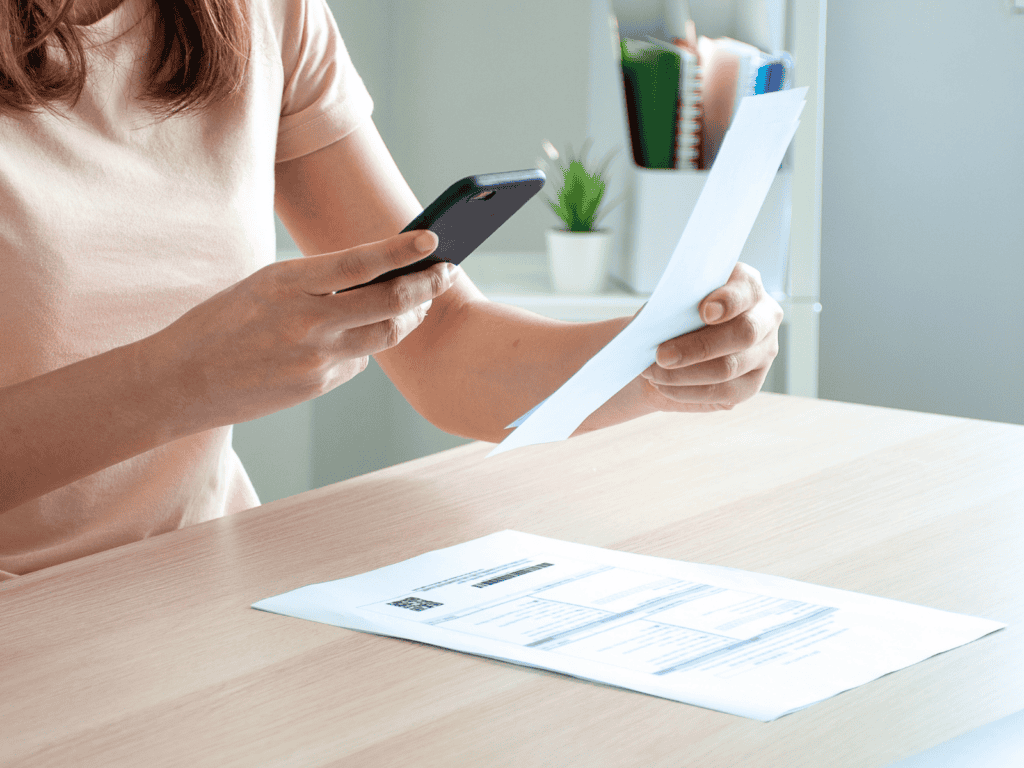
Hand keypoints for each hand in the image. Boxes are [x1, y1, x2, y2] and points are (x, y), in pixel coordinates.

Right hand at [142, 230, 458, 429]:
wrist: (181, 382)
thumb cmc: (221, 323)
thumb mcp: (264, 286)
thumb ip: (318, 284)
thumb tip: (376, 285)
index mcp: (287, 283)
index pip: (361, 262)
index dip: (403, 251)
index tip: (433, 240)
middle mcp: (307, 321)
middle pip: (389, 303)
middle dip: (427, 287)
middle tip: (446, 273)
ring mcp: (315, 358)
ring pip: (386, 335)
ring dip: (409, 317)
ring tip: (420, 303)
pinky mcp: (317, 386)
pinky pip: (359, 361)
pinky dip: (365, 346)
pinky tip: (356, 337)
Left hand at [638, 263, 782, 411]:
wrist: (673, 346)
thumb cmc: (675, 316)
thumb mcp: (671, 302)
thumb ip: (673, 305)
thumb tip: (660, 319)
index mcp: (746, 286)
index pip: (747, 290)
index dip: (728, 301)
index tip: (704, 312)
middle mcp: (764, 317)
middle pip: (744, 333)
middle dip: (699, 346)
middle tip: (662, 355)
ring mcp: (763, 352)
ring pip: (731, 368)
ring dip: (685, 374)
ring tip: (653, 373)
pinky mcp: (752, 383)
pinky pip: (724, 393)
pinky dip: (688, 391)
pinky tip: (665, 386)